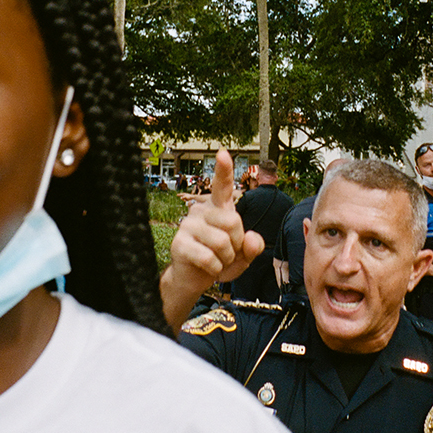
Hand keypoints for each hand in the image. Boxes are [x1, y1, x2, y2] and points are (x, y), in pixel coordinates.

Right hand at [161, 150, 264, 331]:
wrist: (194, 279)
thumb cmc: (219, 260)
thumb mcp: (243, 255)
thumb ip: (253, 246)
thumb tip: (252, 238)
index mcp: (219, 208)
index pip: (221, 185)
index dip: (224, 170)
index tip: (223, 153)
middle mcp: (201, 210)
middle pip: (234, 222)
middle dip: (237, 244)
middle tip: (227, 252)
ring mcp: (188, 225)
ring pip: (222, 242)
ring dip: (226, 259)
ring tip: (217, 260)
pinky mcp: (179, 243)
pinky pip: (209, 258)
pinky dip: (215, 269)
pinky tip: (208, 268)